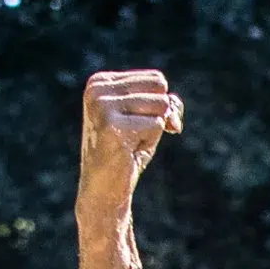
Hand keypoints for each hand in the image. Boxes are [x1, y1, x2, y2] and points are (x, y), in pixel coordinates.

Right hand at [79, 69, 184, 205]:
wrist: (104, 188)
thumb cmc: (127, 153)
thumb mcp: (148, 120)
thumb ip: (166, 103)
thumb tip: (172, 107)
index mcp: (101, 81)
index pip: (156, 80)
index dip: (159, 106)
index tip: (136, 124)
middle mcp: (97, 89)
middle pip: (160, 90)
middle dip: (157, 116)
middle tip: (134, 135)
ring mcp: (102, 106)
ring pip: (160, 107)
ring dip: (152, 131)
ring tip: (129, 143)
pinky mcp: (112, 126)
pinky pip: (156, 125)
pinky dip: (149, 142)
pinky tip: (128, 151)